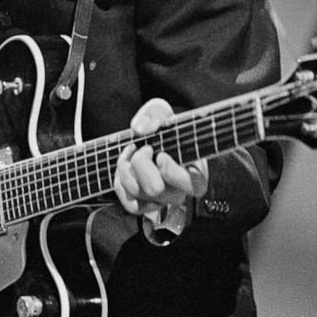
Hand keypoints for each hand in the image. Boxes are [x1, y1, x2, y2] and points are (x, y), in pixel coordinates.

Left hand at [112, 97, 208, 217]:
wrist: (149, 139)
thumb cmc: (163, 127)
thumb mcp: (161, 111)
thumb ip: (154, 114)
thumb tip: (139, 129)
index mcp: (195, 172)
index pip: (194, 186)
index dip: (172, 172)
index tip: (161, 154)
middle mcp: (179, 191)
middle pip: (155, 189)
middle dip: (141, 164)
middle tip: (144, 148)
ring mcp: (161, 200)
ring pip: (137, 193)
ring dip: (126, 167)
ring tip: (132, 150)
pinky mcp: (144, 205)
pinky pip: (129, 203)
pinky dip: (120, 181)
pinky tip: (126, 164)